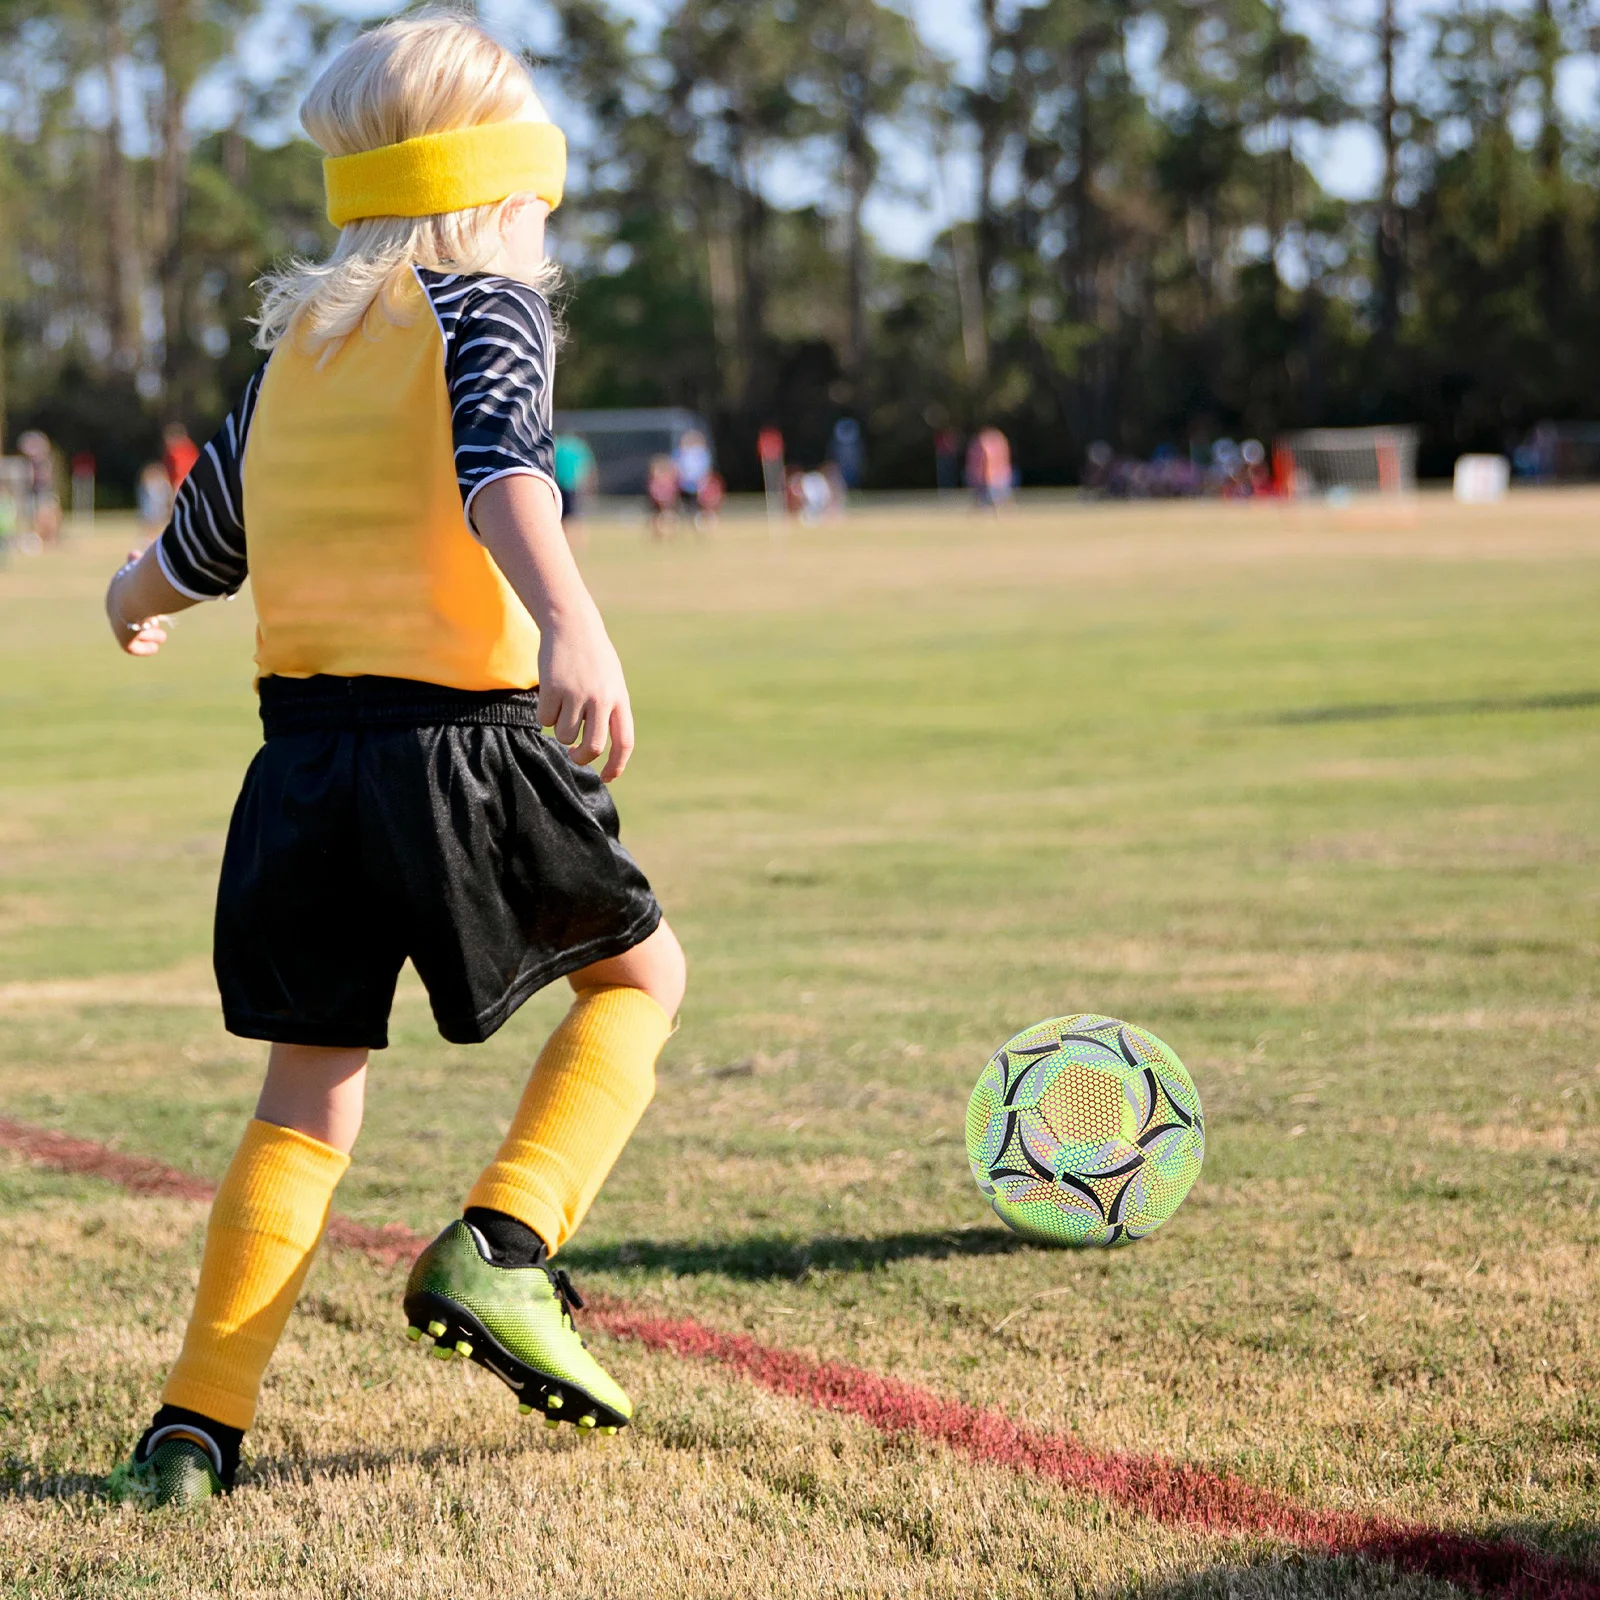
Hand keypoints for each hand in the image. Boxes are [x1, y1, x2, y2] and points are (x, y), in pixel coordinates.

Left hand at [106, 550, 170, 655]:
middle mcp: (114, 610)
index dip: (143, 605)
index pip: (128, 601)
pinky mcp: (123, 639)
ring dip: (148, 635)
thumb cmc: (144, 578)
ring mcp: (118, 625)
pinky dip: (145, 648)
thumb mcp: (138, 566)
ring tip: (161, 634)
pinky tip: (156, 645)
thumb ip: (136, 561)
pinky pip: (132, 648)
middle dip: (146, 621)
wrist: (137, 593)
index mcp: (116, 592)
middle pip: (130, 619)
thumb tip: (133, 553)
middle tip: (158, 621)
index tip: (156, 607)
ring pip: (133, 633)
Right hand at [536, 606, 634, 781]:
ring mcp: (576, 694)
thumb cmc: (593, 658)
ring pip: (564, 735)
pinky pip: (545, 719)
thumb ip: (609, 711)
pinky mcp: (552, 689)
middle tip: (574, 754)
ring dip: (559, 728)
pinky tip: (550, 693)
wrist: (571, 624)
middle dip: (580, 757)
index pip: (624, 742)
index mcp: (619, 699)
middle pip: (592, 747)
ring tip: (562, 705)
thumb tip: (598, 749)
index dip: (616, 766)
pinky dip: (545, 713)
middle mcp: (600, 699)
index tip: (606, 778)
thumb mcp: (611, 682)